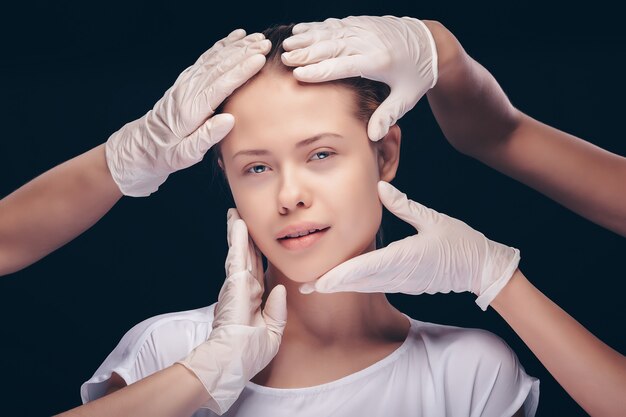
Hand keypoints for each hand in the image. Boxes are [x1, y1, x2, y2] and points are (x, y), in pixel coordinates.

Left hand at [106, 29, 270, 195]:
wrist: (144, 146)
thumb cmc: (167, 154)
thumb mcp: (185, 155)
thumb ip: (206, 137)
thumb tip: (229, 119)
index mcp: (190, 110)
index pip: (220, 85)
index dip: (241, 71)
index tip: (259, 59)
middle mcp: (188, 91)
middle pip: (219, 66)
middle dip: (244, 53)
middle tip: (266, 44)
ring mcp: (187, 83)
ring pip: (215, 59)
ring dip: (237, 47)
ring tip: (258, 38)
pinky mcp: (187, 81)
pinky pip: (207, 58)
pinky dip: (223, 46)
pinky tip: (236, 38)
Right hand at [178, 209, 286, 413]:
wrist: (234, 361)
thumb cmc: (249, 353)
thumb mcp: (272, 332)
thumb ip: (277, 310)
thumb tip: (281, 289)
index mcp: (252, 300)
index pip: (256, 272)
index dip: (256, 255)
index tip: (255, 242)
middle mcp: (244, 289)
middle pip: (246, 257)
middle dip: (244, 238)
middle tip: (240, 219)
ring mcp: (237, 285)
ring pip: (240, 252)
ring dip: (238, 233)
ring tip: (235, 214)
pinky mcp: (234, 283)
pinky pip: (237, 256)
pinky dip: (238, 239)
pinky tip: (237, 224)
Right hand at [281, 16, 437, 140]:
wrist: (430, 42)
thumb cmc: (416, 75)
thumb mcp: (406, 98)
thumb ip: (388, 115)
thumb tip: (373, 136)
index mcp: (380, 61)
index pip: (344, 66)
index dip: (320, 70)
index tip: (298, 74)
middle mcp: (371, 42)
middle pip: (333, 46)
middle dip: (307, 53)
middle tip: (284, 59)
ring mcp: (366, 29)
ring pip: (331, 32)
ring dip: (307, 38)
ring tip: (286, 45)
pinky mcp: (363, 22)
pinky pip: (336, 24)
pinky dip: (316, 28)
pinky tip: (300, 31)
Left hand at [300, 181, 519, 310]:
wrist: (481, 270)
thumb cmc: (461, 243)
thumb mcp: (432, 219)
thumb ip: (404, 204)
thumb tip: (381, 187)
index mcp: (404, 258)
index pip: (365, 268)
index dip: (339, 275)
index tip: (319, 282)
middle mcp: (399, 275)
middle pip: (358, 282)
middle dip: (330, 284)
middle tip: (303, 287)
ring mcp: (402, 283)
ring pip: (364, 286)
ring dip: (340, 286)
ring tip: (315, 285)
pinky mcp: (405, 284)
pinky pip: (375, 286)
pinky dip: (356, 284)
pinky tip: (343, 282)